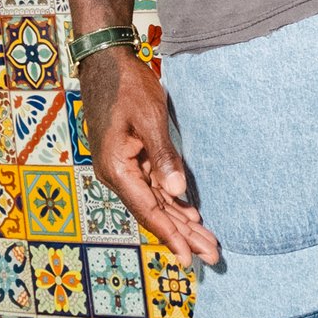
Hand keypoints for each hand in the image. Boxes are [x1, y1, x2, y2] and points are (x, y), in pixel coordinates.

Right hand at [81, 44, 217, 265]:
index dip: (170, 236)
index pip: (148, 211)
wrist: (105, 59)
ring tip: (207, 242)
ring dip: (181, 222)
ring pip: (155, 202)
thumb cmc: (126, 84)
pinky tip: (190, 215)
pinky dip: (172, 202)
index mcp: (116, 168)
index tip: (188, 258)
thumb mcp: (148, 117)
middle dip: (184, 235)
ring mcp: (122, 167)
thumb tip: (178, 193)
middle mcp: (116, 173)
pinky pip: (153, 186)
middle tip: (212, 256)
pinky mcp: (129, 157)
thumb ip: (163, 156)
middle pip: (154, 213)